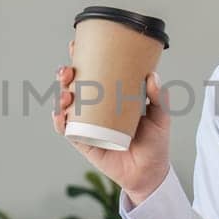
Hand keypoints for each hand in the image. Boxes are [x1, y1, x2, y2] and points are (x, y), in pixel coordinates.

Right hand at [51, 38, 170, 204]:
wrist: (150, 173)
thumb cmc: (154, 142)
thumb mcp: (160, 116)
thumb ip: (158, 97)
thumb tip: (152, 76)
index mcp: (110, 97)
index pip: (92, 74)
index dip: (80, 59)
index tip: (75, 45)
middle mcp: (95, 109)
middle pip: (73, 87)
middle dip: (64, 75)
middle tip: (68, 70)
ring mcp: (87, 125)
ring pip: (65, 106)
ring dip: (59, 95)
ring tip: (66, 92)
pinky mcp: (83, 142)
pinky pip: (66, 130)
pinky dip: (59, 121)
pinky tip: (60, 114)